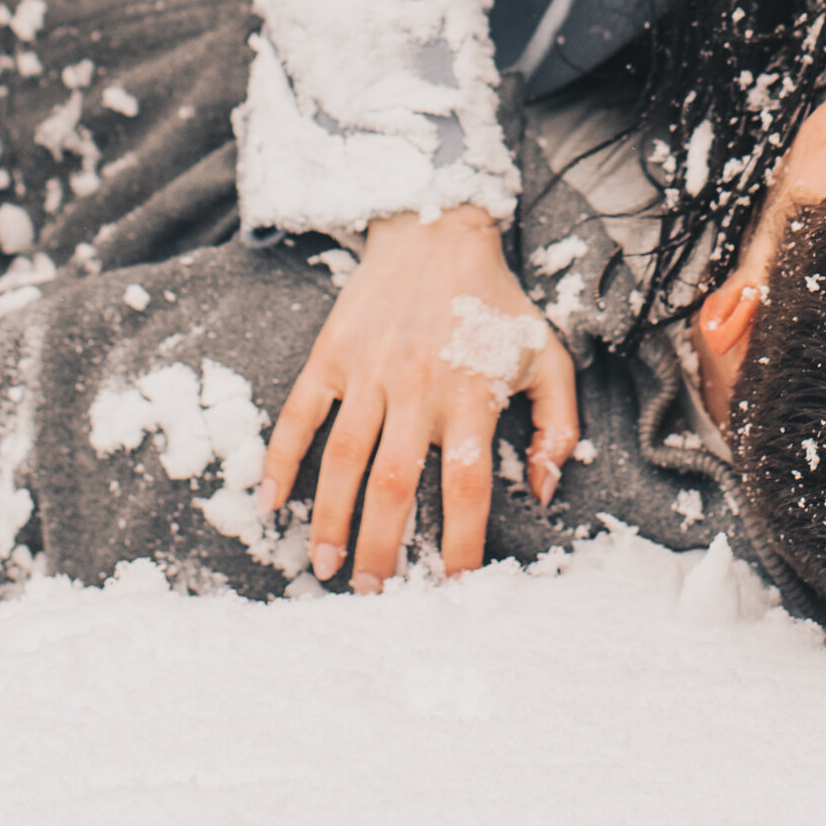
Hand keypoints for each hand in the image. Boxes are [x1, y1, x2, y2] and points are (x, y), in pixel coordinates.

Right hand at [259, 207, 579, 590]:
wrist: (436, 230)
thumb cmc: (493, 302)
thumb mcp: (546, 356)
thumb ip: (557, 427)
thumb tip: (545, 491)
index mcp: (471, 396)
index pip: (466, 488)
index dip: (460, 545)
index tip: (453, 588)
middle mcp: (418, 388)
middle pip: (395, 485)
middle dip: (381, 548)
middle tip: (372, 595)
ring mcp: (370, 371)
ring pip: (343, 459)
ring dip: (329, 519)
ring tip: (324, 567)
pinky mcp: (332, 353)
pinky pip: (300, 414)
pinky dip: (279, 459)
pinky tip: (268, 503)